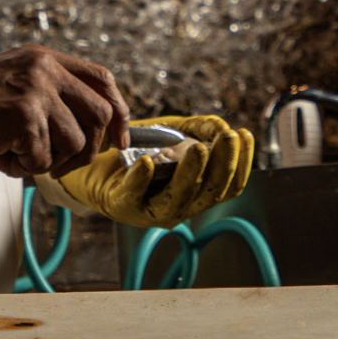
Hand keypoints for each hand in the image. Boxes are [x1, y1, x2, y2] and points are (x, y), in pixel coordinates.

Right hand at [0, 46, 129, 177]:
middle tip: (61, 165)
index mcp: (45, 59)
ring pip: (74, 145)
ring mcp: (37, 93)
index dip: (119, 112)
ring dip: (45, 161)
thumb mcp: (13, 82)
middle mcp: (47, 71)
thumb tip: (86, 134)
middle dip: (88, 149)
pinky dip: (19, 168)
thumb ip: (47, 96)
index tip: (119, 139)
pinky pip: (43, 161)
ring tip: (10, 149)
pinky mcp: (25, 119)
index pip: (102, 80)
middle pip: (101, 116)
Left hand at [47, 113, 254, 228]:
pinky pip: (134, 195)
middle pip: (210, 192)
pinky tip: (148, 162)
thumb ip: (202, 128)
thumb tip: (224, 129)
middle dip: (223, 165)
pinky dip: (141, 179)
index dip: (242, 162)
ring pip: (178, 198)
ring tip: (198, 150)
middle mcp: (179, 206)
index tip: (245, 135)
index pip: (228, 185)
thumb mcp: (175, 131)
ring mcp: (151, 209)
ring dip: (190, 174)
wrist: (93, 159)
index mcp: (196, 192)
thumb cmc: (138, 148)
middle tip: (228, 138)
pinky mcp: (122, 205)